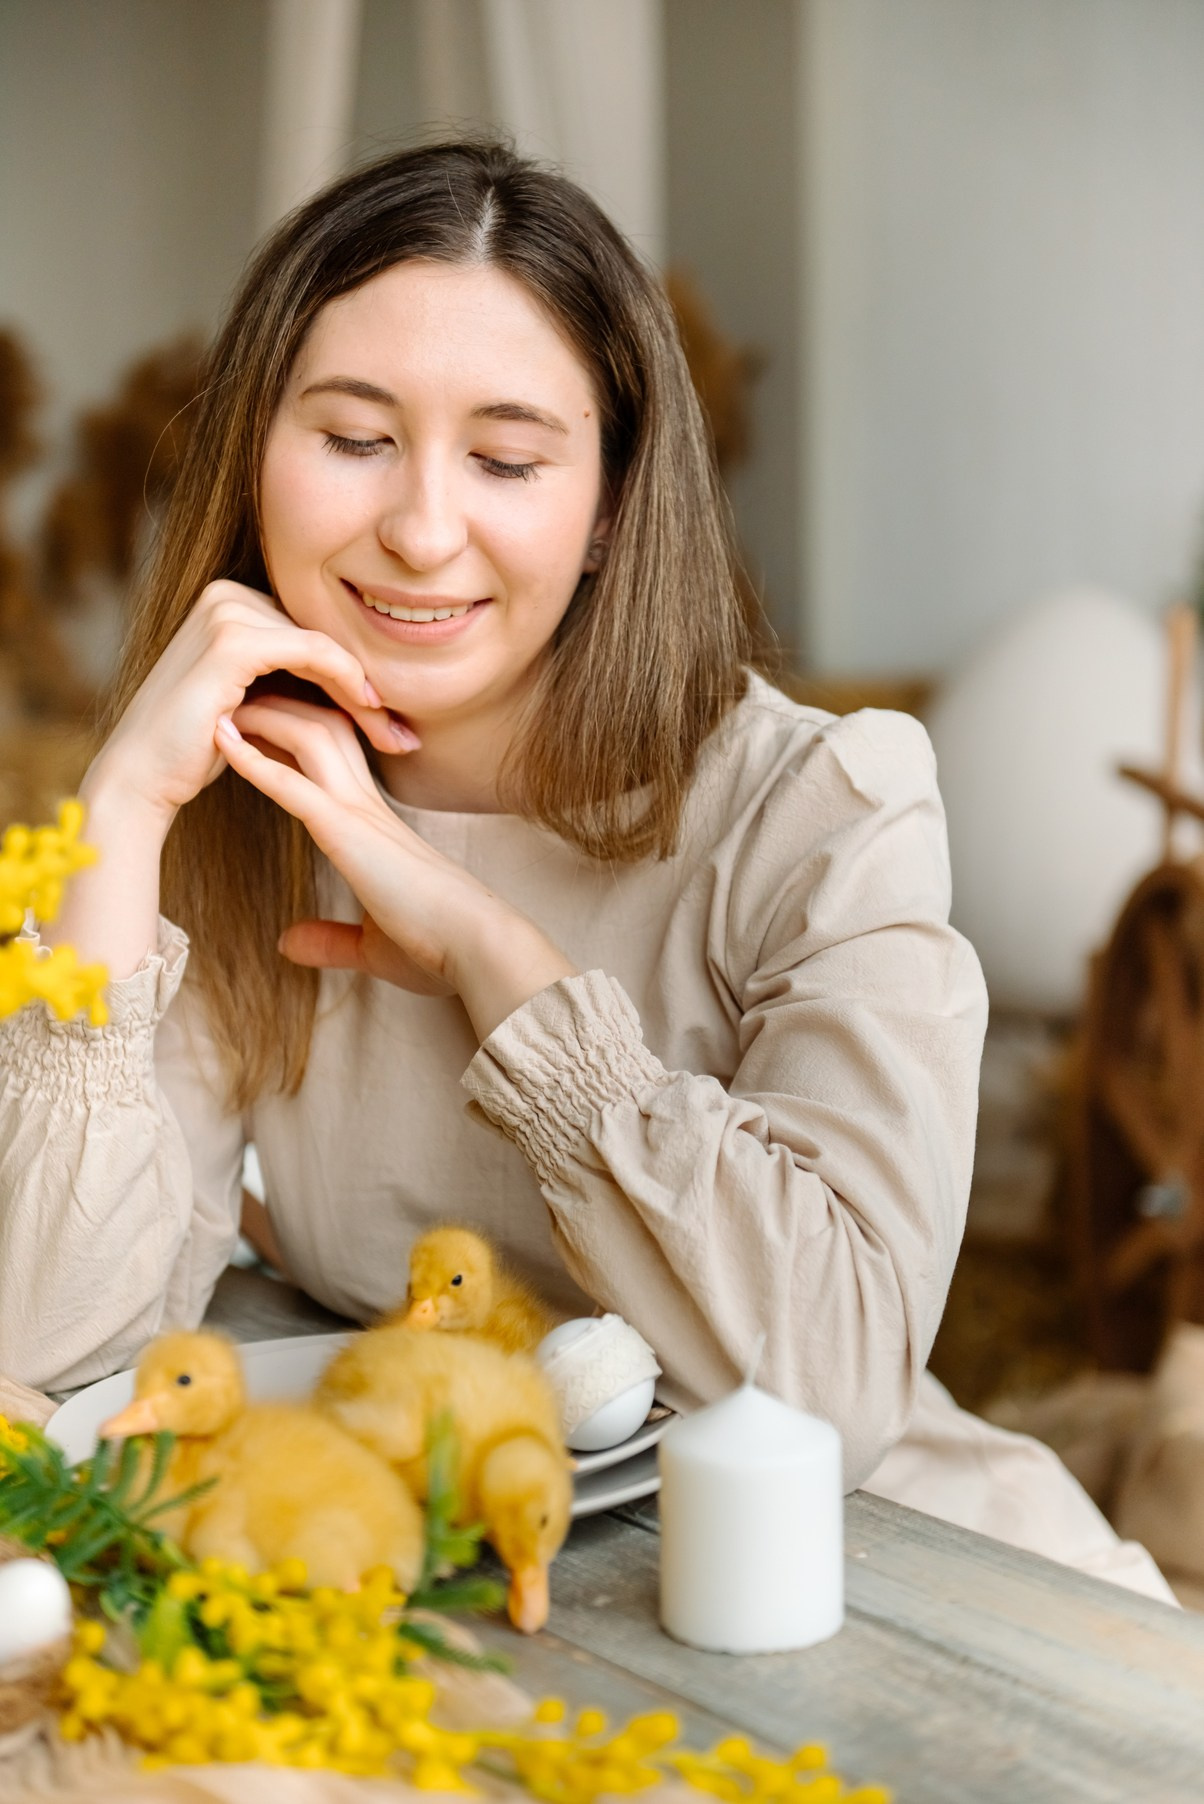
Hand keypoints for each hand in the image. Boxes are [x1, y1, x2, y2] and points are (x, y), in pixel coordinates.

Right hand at [88, 580, 409, 837]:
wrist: (143, 774)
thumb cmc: (196, 746)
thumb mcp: (253, 701)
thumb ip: (291, 679)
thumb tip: (361, 681)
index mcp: (230, 600)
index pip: (310, 632)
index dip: (355, 675)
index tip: (393, 720)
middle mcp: (225, 594)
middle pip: (320, 636)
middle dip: (366, 686)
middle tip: (404, 733)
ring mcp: (225, 611)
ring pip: (323, 645)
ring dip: (364, 691)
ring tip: (395, 734)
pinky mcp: (232, 640)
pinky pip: (312, 652)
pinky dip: (346, 680)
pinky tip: (369, 711)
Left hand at [218, 695, 576, 1037]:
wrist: (477, 948)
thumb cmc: (439, 947)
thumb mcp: (372, 946)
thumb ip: (330, 941)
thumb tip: (289, 944)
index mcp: (374, 826)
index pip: (333, 758)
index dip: (295, 733)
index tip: (255, 724)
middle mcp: (367, 807)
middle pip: (322, 728)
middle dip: (279, 705)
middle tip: (234, 693)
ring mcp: (359, 814)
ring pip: (309, 738)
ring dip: (262, 718)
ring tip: (217, 703)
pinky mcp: (348, 832)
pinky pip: (293, 783)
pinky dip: (254, 759)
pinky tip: (222, 740)